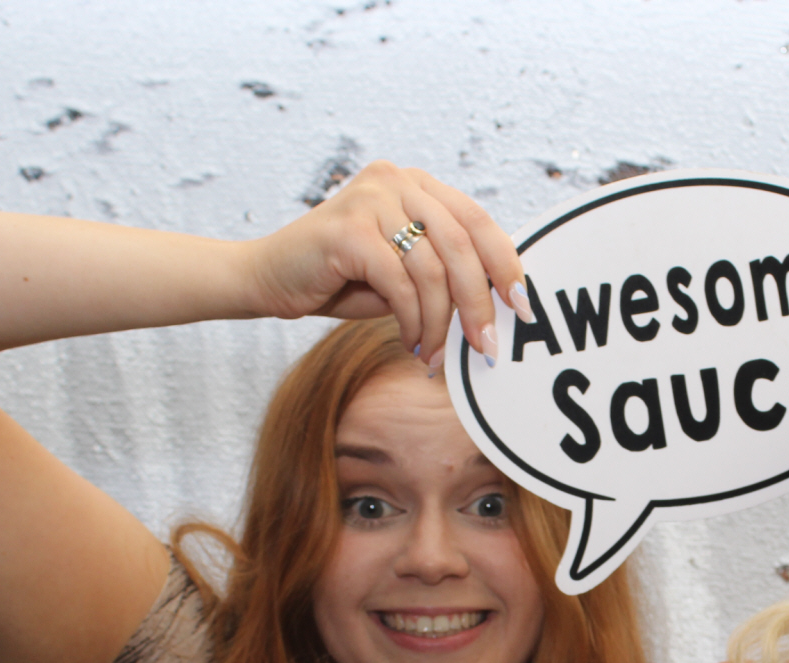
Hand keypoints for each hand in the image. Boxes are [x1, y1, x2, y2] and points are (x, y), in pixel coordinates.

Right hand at [242, 160, 531, 365]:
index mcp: (416, 184)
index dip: (505, 263)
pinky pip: (401, 284)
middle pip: (462, 244)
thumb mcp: (403, 274)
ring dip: (440, 324)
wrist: (267, 278)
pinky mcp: (349, 229)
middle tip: (486, 347)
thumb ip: (443, 274)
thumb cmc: (340, 280)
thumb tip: (496, 307)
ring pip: (433, 270)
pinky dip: (412, 321)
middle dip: (479, 303)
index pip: (477, 219)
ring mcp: (371, 199)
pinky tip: (411, 342)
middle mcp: (396, 181)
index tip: (522, 306)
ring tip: (434, 354)